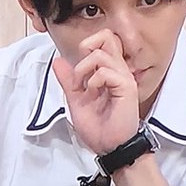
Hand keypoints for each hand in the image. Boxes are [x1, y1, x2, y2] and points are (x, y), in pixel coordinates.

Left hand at [53, 29, 139, 155]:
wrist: (110, 148)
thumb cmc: (99, 128)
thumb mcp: (76, 101)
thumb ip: (68, 81)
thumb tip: (58, 61)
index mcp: (109, 72)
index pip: (102, 41)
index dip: (87, 46)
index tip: (79, 70)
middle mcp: (119, 71)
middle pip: (107, 37)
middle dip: (87, 47)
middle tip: (81, 70)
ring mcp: (124, 78)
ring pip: (101, 54)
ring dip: (84, 69)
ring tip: (83, 87)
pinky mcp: (127, 88)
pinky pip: (106, 71)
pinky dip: (93, 80)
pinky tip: (93, 93)